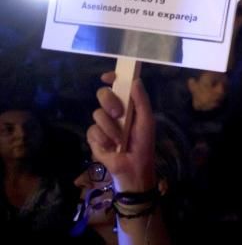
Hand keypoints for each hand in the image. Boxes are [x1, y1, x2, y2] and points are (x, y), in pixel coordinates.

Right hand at [87, 72, 155, 192]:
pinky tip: (110, 147)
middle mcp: (114, 112)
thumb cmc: (143, 143)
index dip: (112, 78)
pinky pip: (92, 130)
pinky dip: (103, 139)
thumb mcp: (146, 121)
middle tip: (118, 113)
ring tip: (120, 140)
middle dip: (109, 102)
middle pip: (102, 94)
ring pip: (97, 114)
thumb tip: (136, 80)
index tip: (108, 77)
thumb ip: (142, 101)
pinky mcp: (94, 137)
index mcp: (128, 105)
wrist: (133, 167)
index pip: (117, 86)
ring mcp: (102, 124)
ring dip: (110, 128)